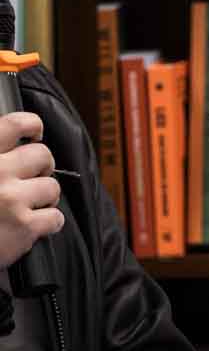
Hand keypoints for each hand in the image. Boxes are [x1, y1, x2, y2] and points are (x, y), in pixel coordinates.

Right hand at [0, 111, 61, 270]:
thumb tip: (12, 144)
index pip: (17, 124)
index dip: (33, 127)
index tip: (34, 135)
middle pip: (42, 156)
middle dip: (41, 168)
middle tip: (29, 179)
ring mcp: (11, 198)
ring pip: (52, 187)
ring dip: (44, 198)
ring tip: (27, 205)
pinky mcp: (23, 226)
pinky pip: (55, 218)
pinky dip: (48, 224)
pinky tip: (32, 226)